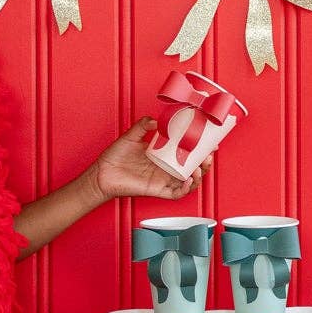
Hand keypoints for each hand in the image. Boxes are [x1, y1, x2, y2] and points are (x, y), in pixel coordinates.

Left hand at [88, 120, 212, 202]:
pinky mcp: (157, 190)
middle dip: (203, 163)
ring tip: (201, 168)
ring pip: (188, 182)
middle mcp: (165, 168)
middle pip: (191, 168)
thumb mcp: (131, 135)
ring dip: (198, 176)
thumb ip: (144, 125)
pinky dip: (186, 188)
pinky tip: (190, 180)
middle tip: (208, 155)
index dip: (199, 149)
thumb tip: (156, 119)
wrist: (101, 173)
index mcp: (162, 155)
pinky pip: (176, 193)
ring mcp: (162, 180)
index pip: (186, 152)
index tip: (210, 142)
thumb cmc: (114, 157)